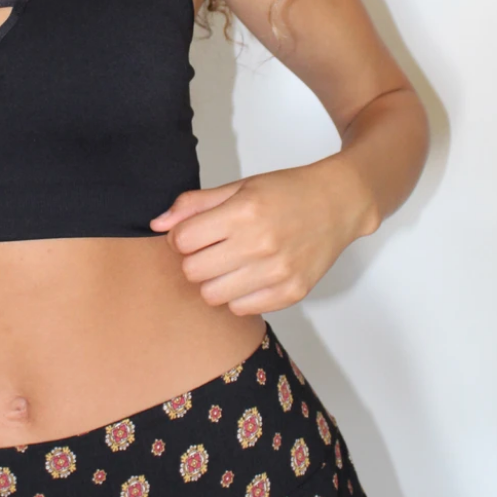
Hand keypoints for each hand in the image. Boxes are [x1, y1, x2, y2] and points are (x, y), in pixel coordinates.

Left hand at [149, 161, 360, 316]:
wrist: (338, 203)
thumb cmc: (287, 191)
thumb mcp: (239, 187)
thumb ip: (195, 205)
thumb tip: (158, 224)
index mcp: (244, 212)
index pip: (183, 241)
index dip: (180, 237)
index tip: (192, 232)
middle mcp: (261, 245)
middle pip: (193, 271)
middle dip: (194, 259)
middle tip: (210, 247)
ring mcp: (278, 273)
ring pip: (212, 296)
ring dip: (213, 280)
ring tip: (229, 262)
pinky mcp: (291, 293)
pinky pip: (241, 309)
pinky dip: (238, 295)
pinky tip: (250, 274)